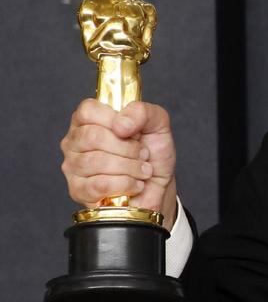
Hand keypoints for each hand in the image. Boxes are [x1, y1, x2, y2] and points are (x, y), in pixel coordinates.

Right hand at [60, 98, 178, 229]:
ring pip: (96, 162)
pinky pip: (100, 185)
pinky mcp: (78, 191)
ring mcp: (73, 166)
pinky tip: (135, 185)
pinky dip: (126, 184)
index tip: (134, 132)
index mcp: (88, 120)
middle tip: (143, 154)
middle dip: (128, 148)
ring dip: (131, 167)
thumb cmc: (153, 154)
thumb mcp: (157, 124)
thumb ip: (142, 112)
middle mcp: (75, 141)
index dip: (115, 120)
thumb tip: (120, 124)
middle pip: (93, 137)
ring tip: (142, 170)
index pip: (88, 111)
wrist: (159, 186)